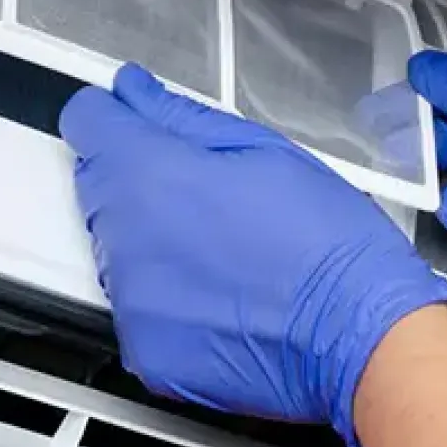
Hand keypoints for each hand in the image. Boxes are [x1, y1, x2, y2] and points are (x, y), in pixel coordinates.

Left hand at [60, 63, 446, 446]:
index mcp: (151, 174)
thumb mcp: (267, 151)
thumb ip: (182, 117)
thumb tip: (135, 94)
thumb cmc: (329, 245)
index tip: (137, 124)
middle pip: (99, 187)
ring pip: (117, 251)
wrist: (360, 336)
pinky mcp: (146, 352)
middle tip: (211, 198)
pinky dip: (168, 301)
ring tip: (226, 252)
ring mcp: (131, 301)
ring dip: (154, 243)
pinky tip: (223, 296)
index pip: (86, 123)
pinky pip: (137, 310)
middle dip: (140, 181)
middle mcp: (126, 238)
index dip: (115, 116)